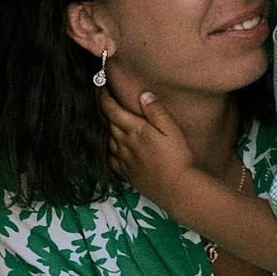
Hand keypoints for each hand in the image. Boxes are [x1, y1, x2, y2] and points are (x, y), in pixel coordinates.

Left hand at [103, 81, 200, 216]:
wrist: (176, 187)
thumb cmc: (177, 157)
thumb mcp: (172, 129)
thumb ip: (156, 111)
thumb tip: (143, 94)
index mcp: (135, 129)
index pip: (112, 110)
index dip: (103, 98)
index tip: (100, 88)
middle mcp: (124, 143)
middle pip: (106, 122)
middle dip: (101, 108)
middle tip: (99, 98)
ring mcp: (123, 158)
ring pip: (106, 138)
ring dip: (103, 126)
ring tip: (104, 118)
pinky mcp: (125, 172)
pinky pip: (109, 157)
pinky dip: (107, 148)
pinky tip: (110, 145)